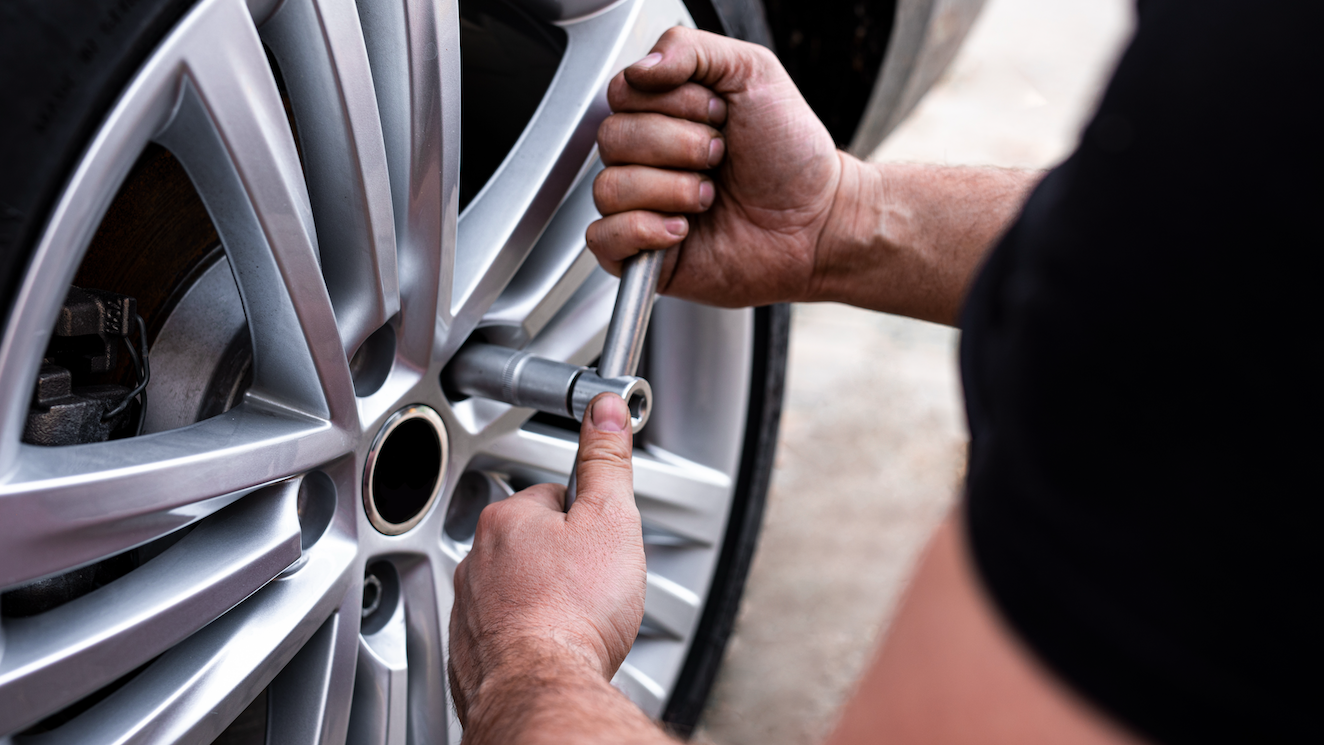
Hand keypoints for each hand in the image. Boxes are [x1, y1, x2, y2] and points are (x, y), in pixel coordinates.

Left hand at [448, 393, 646, 728]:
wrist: (544, 688)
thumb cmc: (574, 613)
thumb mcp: (610, 520)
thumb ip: (607, 462)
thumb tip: (607, 411)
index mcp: (508, 520)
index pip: (552, 497)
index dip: (587, 517)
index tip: (601, 538)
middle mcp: (476, 561)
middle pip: (532, 543)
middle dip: (564, 559)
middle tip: (595, 583)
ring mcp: (470, 610)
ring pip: (515, 589)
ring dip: (544, 598)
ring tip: (578, 618)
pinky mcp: (470, 654)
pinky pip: (503, 633)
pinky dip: (526, 637)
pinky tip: (554, 646)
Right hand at [587, 26, 845, 307]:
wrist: (818, 220)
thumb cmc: (791, 154)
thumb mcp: (753, 72)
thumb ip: (692, 49)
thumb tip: (641, 67)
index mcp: (663, 113)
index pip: (622, 93)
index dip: (669, 103)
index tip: (717, 114)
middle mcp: (647, 158)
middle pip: (612, 138)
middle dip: (677, 146)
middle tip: (719, 157)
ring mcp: (642, 206)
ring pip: (609, 187)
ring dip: (670, 190)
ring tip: (709, 197)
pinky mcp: (643, 254)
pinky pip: (603, 239)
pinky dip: (643, 230)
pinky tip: (683, 229)